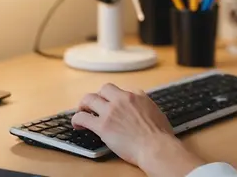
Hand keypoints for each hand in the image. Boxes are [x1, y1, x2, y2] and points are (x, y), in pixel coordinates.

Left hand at [71, 83, 201, 172]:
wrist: (156, 146)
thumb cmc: (159, 135)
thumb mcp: (156, 112)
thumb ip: (145, 106)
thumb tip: (141, 107)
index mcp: (137, 96)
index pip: (121, 91)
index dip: (115, 98)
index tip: (113, 106)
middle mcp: (122, 99)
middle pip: (104, 89)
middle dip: (98, 96)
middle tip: (95, 106)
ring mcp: (111, 111)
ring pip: (89, 99)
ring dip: (84, 105)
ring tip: (82, 112)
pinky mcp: (102, 126)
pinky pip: (83, 117)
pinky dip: (77, 119)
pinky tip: (77, 125)